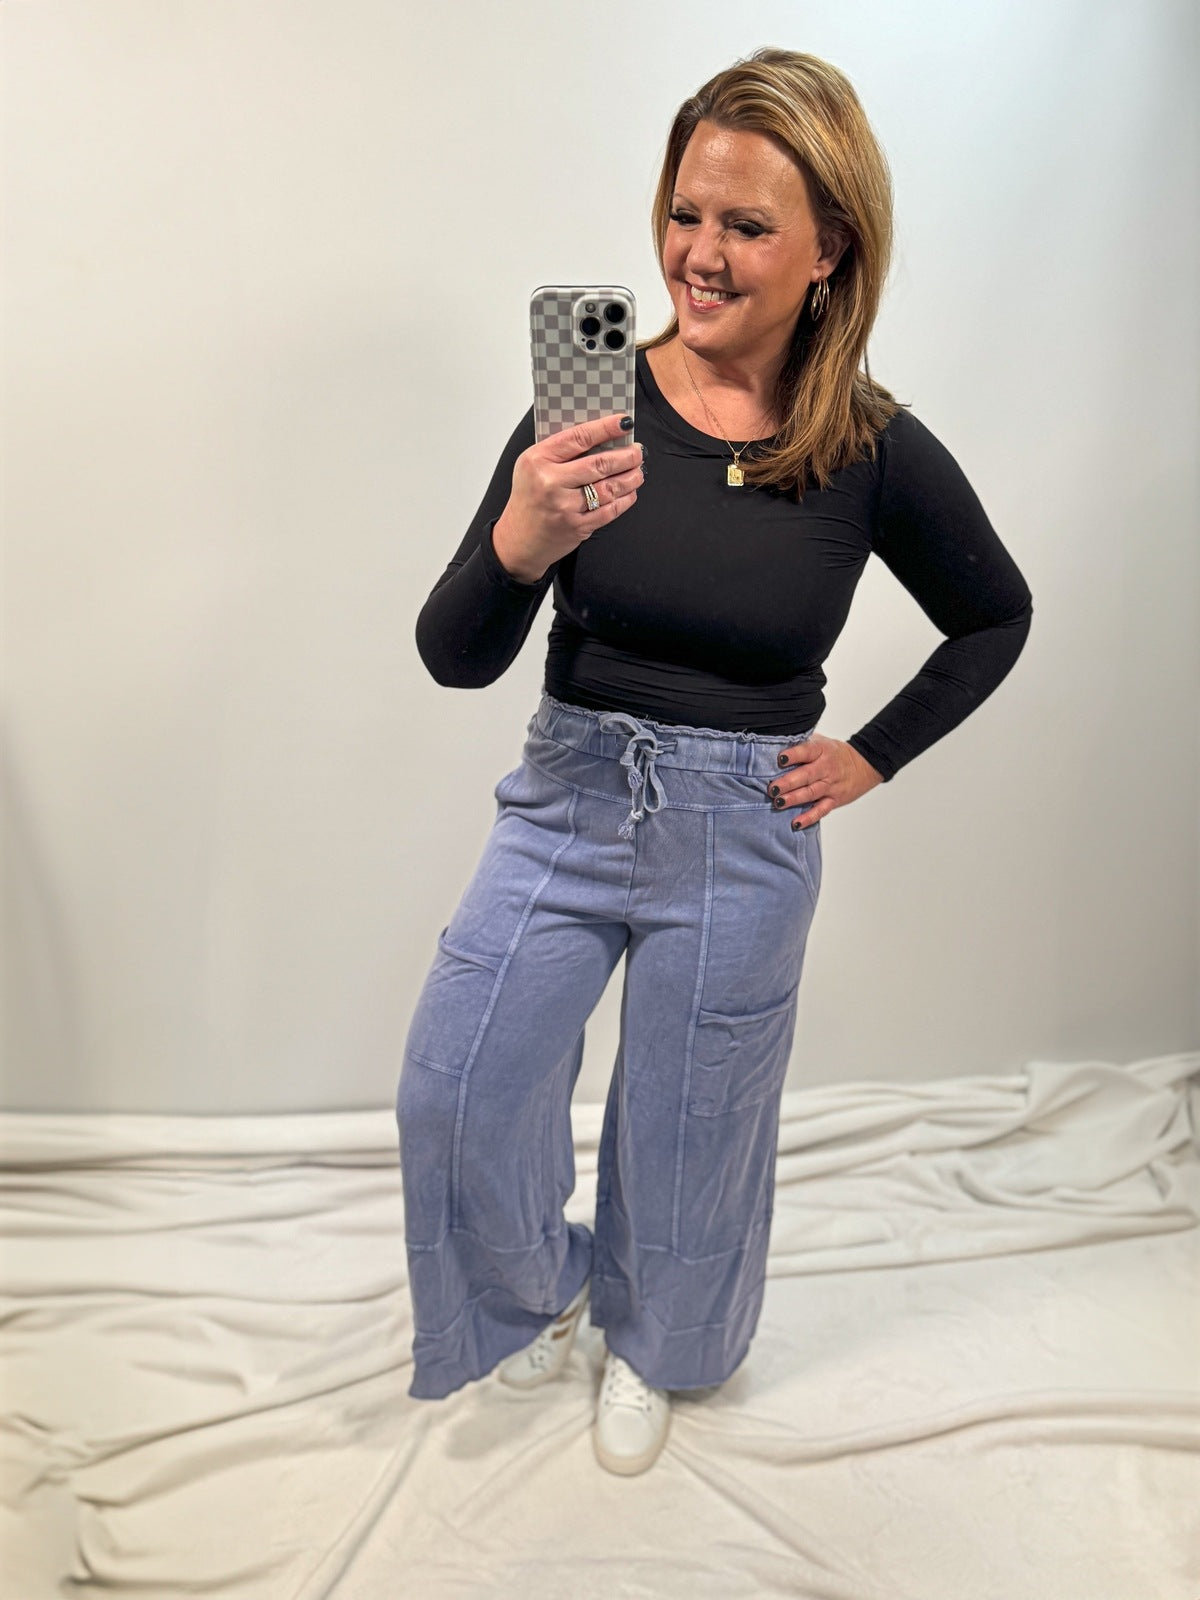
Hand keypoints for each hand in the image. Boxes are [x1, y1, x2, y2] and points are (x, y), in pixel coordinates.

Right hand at [492, 413, 644, 583]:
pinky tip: (630, 492)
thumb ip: (560, 451)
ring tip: (638, 471)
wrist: (519, 539)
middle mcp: (550, 482)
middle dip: (626, 456)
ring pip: (609, 488)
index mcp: (538, 460)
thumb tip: (601, 436)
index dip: (606, 428)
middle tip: (638, 451)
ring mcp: (564, 507)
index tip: (624, 423)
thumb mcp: (533, 466)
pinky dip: (625, 500)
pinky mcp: (577, 527)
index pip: (579, 438)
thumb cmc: (529, 498)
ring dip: (630, 478)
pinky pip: (609, 511)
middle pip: (599, 464)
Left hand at [766, 735, 883, 826]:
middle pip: (806, 775)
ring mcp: (831, 786)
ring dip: (794, 799)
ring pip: (811, 793)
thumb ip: (801, 743)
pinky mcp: (834, 800)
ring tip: (778, 803)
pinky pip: (821, 810)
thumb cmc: (834, 753)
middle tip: (773, 788)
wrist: (864, 764)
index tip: (780, 759)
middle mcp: (826, 768)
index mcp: (821, 750)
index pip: (806, 751)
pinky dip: (809, 818)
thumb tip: (773, 745)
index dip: (793, 755)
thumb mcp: (820, 742)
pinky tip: (796, 823)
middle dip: (788, 782)